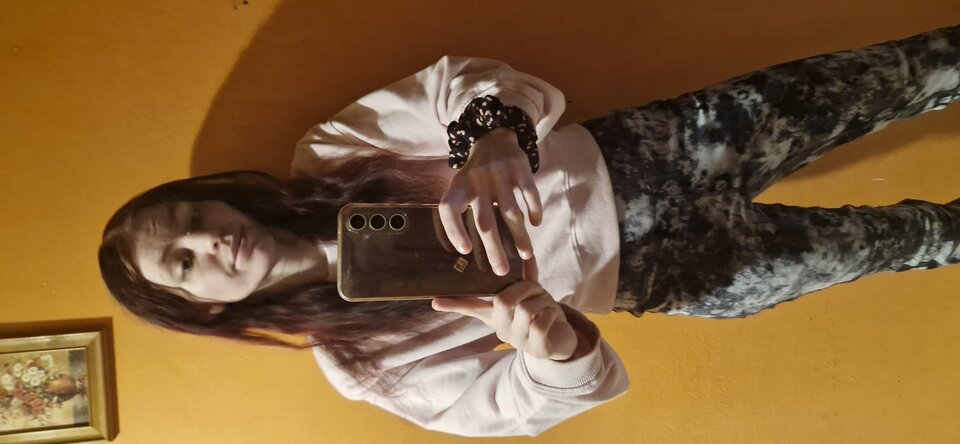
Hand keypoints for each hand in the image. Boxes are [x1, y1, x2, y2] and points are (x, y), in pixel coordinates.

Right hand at [432, 278, 578, 360]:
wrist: (564, 342)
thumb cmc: (543, 315)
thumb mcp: (531, 296)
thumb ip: (523, 278)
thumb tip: (524, 252)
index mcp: (497, 316)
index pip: (473, 308)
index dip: (455, 304)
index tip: (434, 301)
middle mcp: (502, 329)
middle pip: (503, 301)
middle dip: (524, 289)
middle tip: (537, 291)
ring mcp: (517, 340)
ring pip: (525, 308)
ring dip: (543, 301)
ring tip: (548, 306)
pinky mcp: (536, 347)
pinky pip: (541, 321)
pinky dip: (551, 313)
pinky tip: (554, 318)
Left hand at [439, 128, 542, 275]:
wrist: (493, 139)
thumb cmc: (475, 175)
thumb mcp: (460, 187)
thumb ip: (460, 213)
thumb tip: (461, 252)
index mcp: (458, 187)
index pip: (449, 210)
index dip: (453, 231)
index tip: (465, 251)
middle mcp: (477, 180)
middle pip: (484, 221)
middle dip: (494, 249)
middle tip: (501, 271)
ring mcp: (499, 173)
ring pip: (510, 211)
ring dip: (519, 235)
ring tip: (526, 255)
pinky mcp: (519, 167)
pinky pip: (529, 192)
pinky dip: (534, 209)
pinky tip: (536, 224)